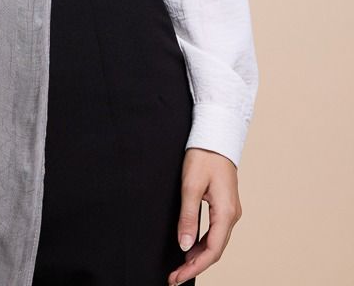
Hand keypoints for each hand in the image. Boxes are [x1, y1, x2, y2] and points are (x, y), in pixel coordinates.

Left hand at [167, 147, 241, 285]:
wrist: (216, 135)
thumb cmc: (203, 156)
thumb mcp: (191, 186)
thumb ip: (188, 217)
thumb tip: (184, 246)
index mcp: (226, 213)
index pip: (212, 251)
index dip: (194, 267)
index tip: (177, 277)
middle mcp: (232, 215)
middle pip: (215, 250)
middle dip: (195, 265)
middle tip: (175, 277)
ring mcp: (230, 211)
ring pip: (216, 242)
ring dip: (198, 256)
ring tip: (179, 266)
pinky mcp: (225, 206)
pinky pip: (216, 232)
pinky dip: (203, 243)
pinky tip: (190, 247)